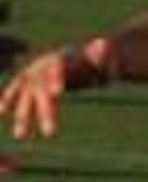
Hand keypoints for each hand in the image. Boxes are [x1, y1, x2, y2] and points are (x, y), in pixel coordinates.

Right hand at [0, 38, 117, 139]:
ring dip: (23, 114)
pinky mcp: (29, 80)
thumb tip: (104, 45)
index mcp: (64, 58)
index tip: (57, 94)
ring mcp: (35, 72)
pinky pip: (17, 89)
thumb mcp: (104, 58)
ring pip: (27, 94)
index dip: (56, 78)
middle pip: (42, 88)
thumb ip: (103, 55)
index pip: (59, 68)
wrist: (81, 57)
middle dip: (44, 110)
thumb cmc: (97, 59)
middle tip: (51, 134)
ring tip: (20, 135)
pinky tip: (0, 112)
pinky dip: (8, 99)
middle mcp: (44, 65)